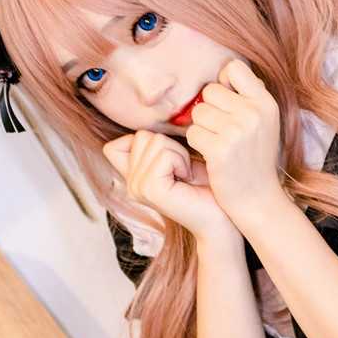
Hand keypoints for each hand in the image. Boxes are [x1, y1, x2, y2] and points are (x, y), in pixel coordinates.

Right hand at [101, 129, 238, 245]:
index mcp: (132, 177)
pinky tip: (188, 179)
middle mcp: (130, 184)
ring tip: (187, 176)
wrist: (222, 216)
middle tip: (184, 170)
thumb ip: (157, 144)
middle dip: (170, 145)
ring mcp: (138, 188)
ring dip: (179, 154)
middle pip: (142, 136)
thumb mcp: (178, 158)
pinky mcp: (151, 190)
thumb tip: (150, 121)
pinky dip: (182, 161)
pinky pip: (164, 155)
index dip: (144, 140)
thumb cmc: (207, 186)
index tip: (169, 158)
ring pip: (155, 141)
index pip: (114, 145)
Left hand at [183, 58, 285, 230]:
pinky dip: (197, 144)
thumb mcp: (264, 122)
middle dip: (209, 110)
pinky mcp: (220, 149)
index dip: (224, 83)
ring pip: (198, 112)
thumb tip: (223, 73)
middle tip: (221, 131)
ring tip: (217, 143)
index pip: (233, 68)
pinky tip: (211, 155)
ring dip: (201, 128)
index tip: (227, 104)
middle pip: (210, 91)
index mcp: (266, 103)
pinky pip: (193, 133)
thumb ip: (248, 96)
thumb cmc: (255, 158)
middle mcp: (254, 113)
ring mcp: (237, 131)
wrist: (258, 199)